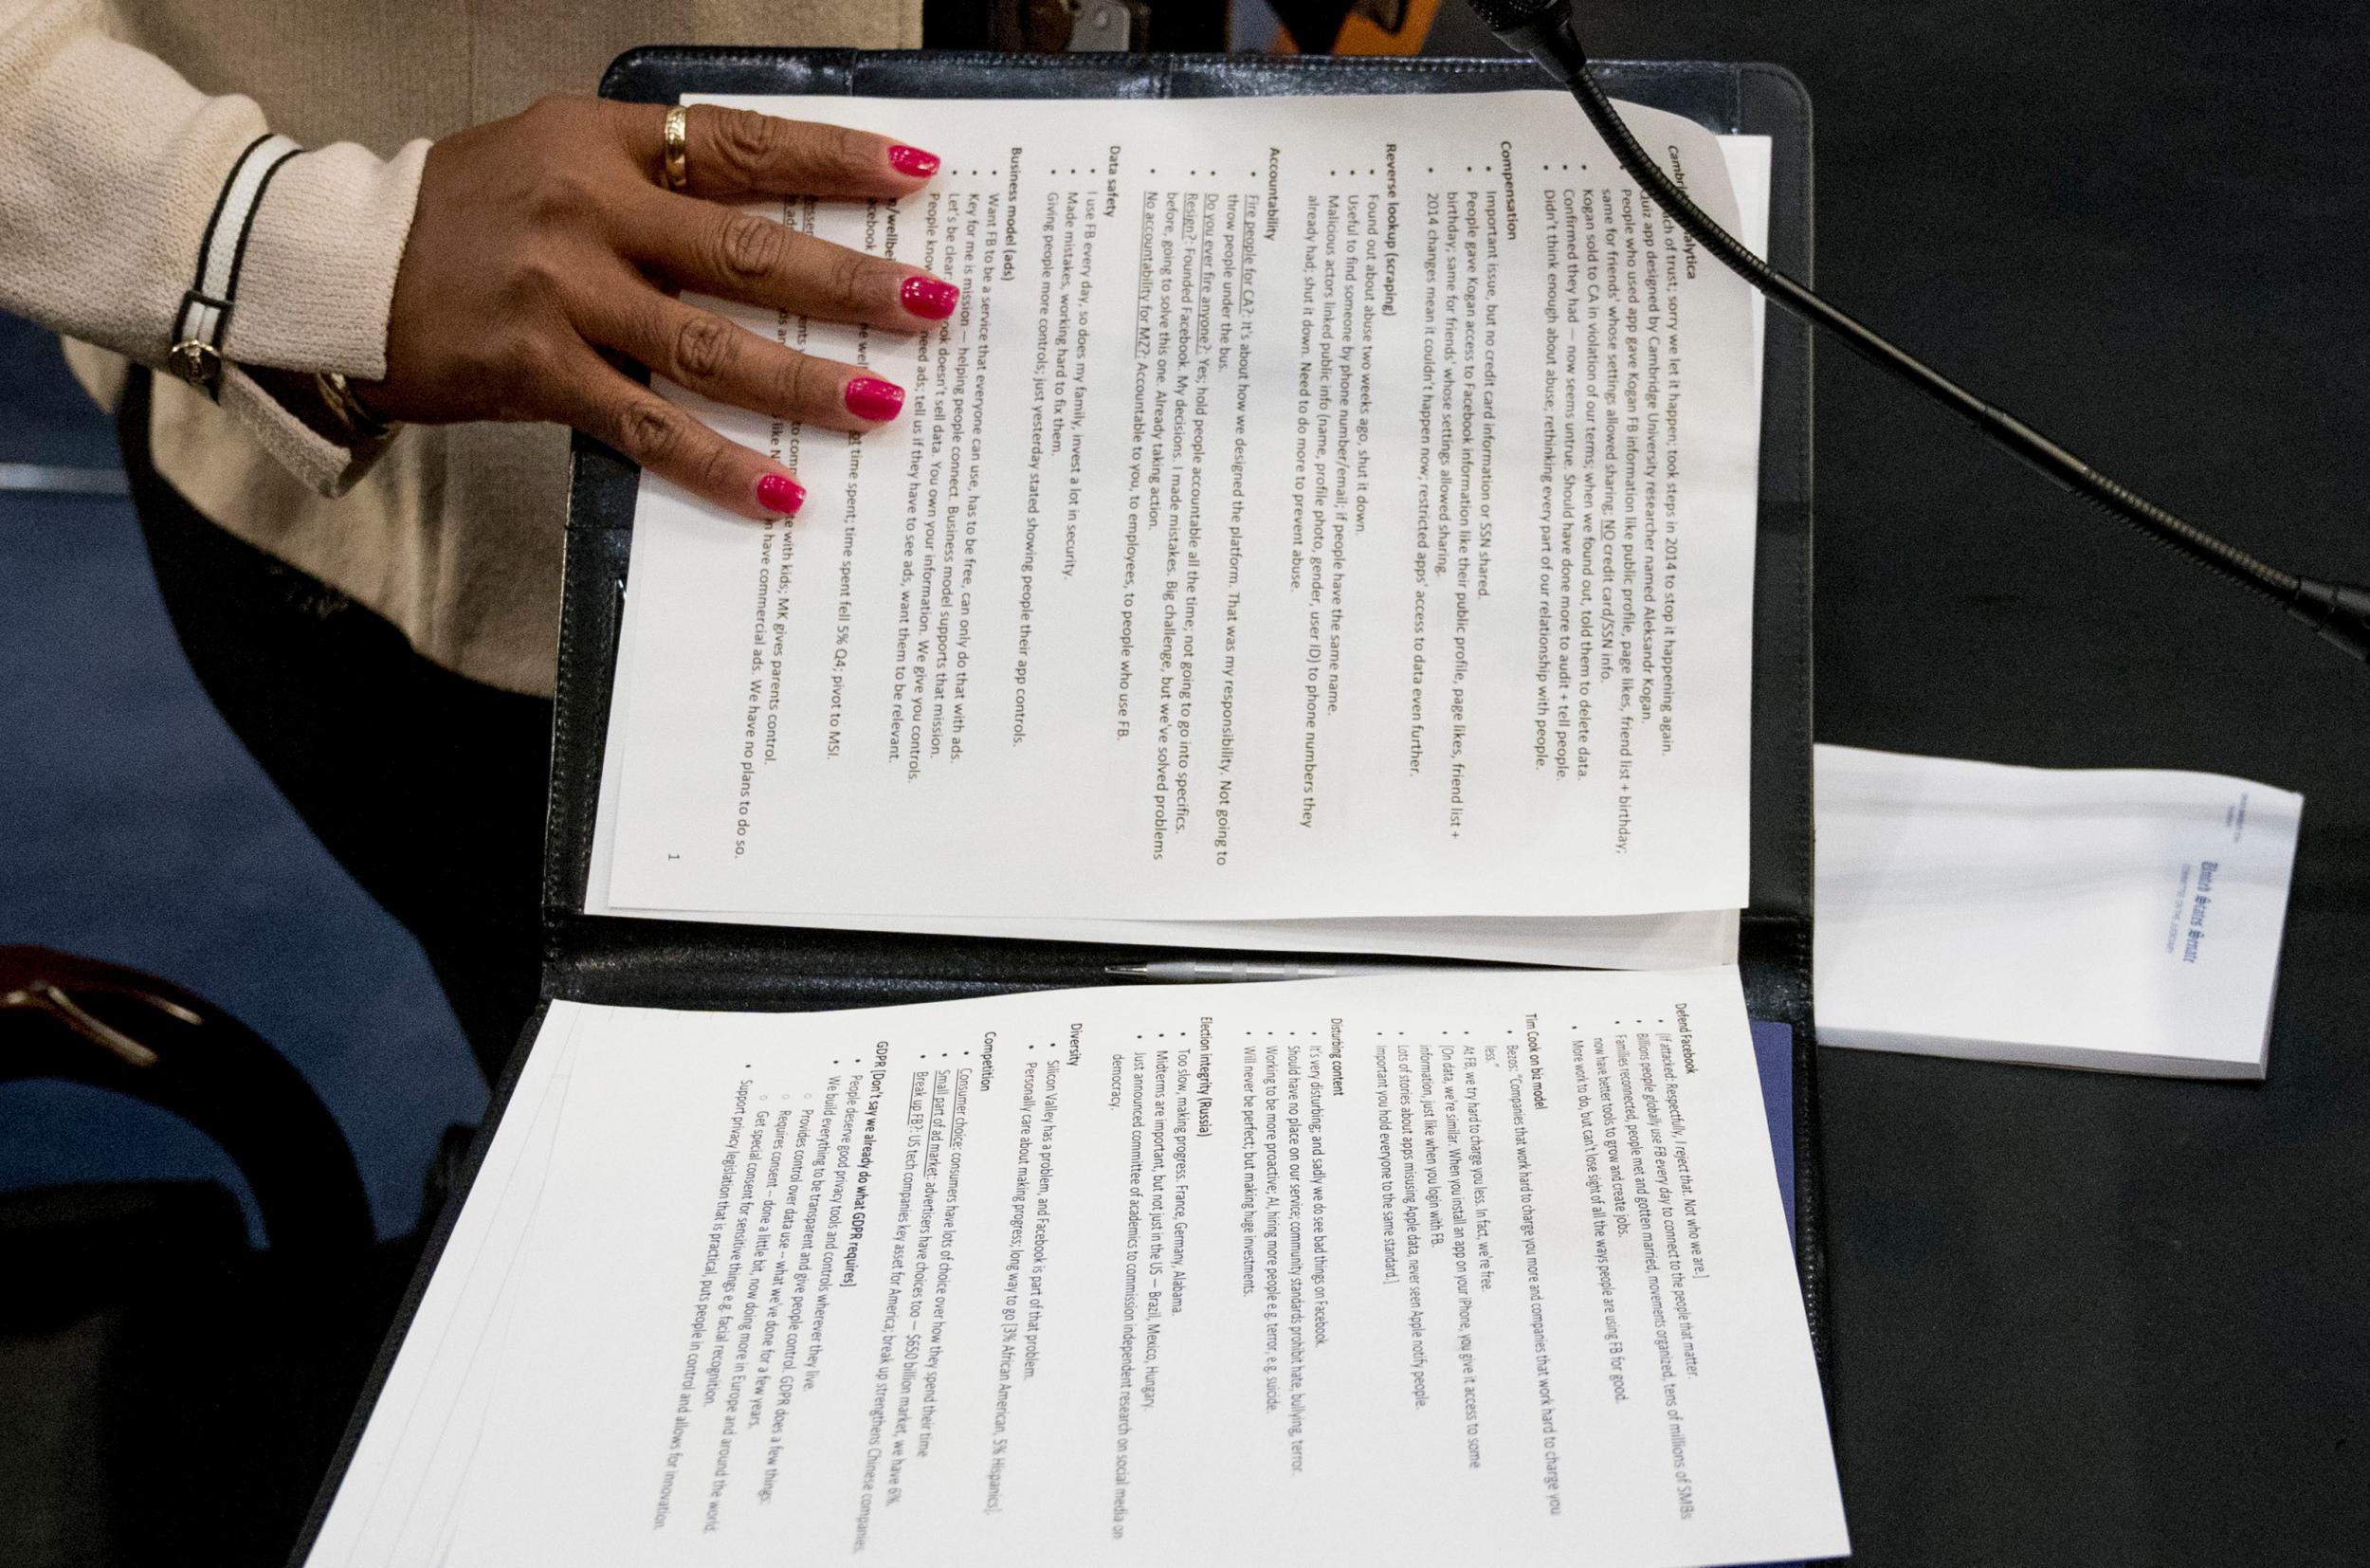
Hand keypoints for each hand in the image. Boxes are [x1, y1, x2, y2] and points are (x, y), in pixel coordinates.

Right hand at [363, 96, 955, 517]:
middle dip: (850, 280)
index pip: (742, 143)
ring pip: (709, 343)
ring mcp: (561, 293)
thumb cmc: (465, 217)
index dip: (835, 159)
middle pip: (745, 247)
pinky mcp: (535, 371)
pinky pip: (647, 426)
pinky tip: (782, 489)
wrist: (330, 266)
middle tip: (934, 304)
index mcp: (601, 140)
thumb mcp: (556, 160)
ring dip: (806, 379)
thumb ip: (656, 184)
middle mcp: (588, 209)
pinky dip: (719, 463)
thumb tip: (784, 227)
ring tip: (885, 401)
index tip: (919, 174)